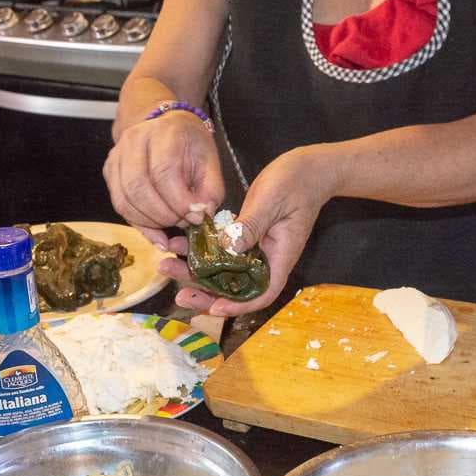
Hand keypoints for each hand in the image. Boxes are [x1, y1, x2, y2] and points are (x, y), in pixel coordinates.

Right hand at [103, 110, 224, 247]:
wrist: (167, 128)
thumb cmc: (190, 146)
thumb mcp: (211, 163)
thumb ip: (211, 191)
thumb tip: (201, 217)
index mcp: (164, 133)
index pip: (163, 172)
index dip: (179, 202)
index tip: (196, 217)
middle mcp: (134, 140)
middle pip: (138, 188)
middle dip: (164, 216)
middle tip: (183, 223)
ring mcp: (117, 156)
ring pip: (125, 200)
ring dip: (150, 222)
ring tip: (172, 225)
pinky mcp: (109, 171)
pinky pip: (120, 205)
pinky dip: (139, 224)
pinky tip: (157, 231)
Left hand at [159, 145, 337, 315]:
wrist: (308, 168)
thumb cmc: (296, 182)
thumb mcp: (271, 202)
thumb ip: (250, 225)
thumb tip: (229, 250)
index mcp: (279, 257)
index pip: (261, 293)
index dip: (238, 305)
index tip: (214, 307)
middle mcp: (266, 259)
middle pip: (237, 289)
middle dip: (207, 294)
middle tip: (179, 295)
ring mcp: (255, 248)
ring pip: (224, 271)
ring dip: (197, 273)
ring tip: (168, 267)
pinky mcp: (245, 235)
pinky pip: (222, 250)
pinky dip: (201, 251)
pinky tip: (179, 244)